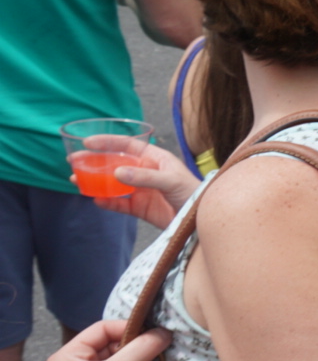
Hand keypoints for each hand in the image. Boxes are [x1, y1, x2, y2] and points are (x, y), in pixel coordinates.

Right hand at [80, 138, 199, 228]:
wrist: (200, 219)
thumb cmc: (193, 192)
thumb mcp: (171, 180)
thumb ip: (145, 177)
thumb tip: (117, 173)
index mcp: (154, 158)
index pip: (127, 145)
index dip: (108, 141)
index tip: (88, 142)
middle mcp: (145, 172)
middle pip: (114, 163)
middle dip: (94, 161)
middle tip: (73, 161)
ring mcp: (141, 190)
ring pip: (112, 183)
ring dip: (94, 181)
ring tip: (76, 180)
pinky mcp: (140, 208)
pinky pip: (118, 203)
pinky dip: (106, 201)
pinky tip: (95, 199)